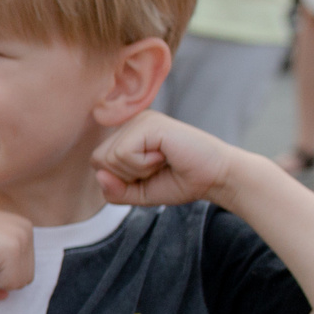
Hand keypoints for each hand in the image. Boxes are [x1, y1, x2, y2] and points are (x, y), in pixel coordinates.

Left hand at [94, 110, 237, 208]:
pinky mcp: (149, 124)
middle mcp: (130, 123)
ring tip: (162, 161)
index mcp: (126, 135)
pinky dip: (143, 165)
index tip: (149, 174)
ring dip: (137, 171)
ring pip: (109, 158)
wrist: (216, 177)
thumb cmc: (180, 181)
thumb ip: (114, 191)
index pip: (97, 163)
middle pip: (99, 160)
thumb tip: (99, 175)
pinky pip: (123, 154)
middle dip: (126, 176)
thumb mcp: (139, 193)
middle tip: (157, 168)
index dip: (120, 180)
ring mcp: (139, 120)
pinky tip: (164, 156)